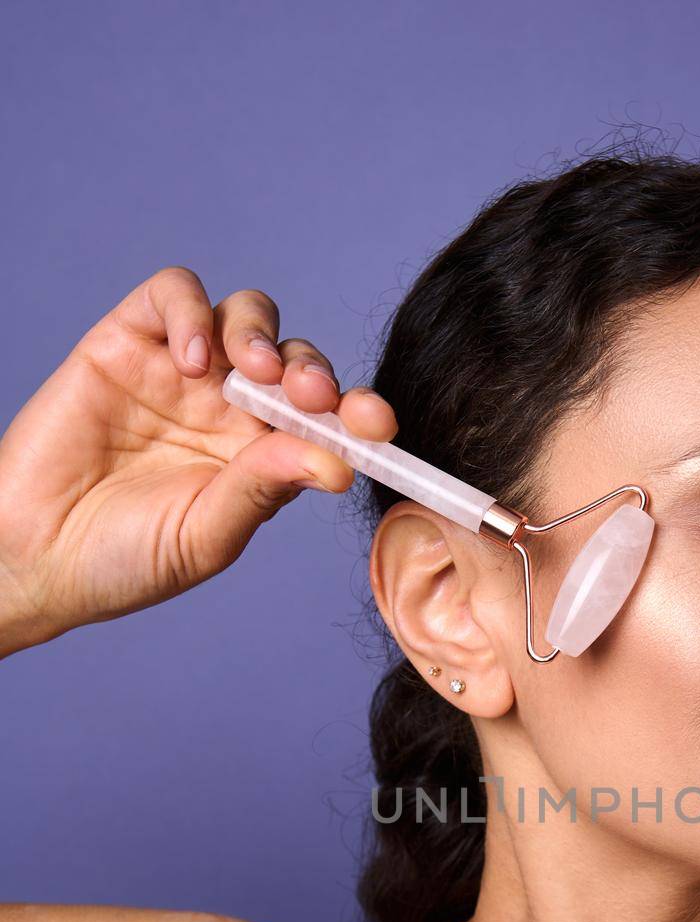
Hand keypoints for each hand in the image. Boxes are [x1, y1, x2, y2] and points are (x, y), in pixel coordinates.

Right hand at [0, 265, 397, 653]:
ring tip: (250, 372)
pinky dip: (192, 313)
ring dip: (261, 334)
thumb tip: (337, 462)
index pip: (326, 419)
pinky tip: (192, 361)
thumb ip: (265, 487)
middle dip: (312, 371)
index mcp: (264, 457)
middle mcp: (230, 409)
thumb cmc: (125, 560)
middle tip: (308, 398)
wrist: (35, 555)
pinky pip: (173, 295)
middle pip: (295, 360)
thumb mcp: (208, 533)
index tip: (377, 424)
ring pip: (245, 316)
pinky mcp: (127, 342)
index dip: (356, 412)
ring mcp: (181, 373)